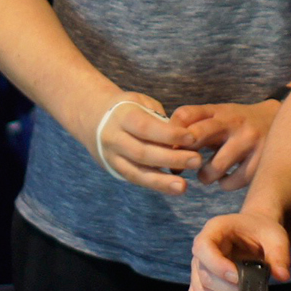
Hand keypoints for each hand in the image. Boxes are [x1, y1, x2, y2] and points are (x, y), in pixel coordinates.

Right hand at [84, 91, 202, 195]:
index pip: (146, 127)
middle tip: (197, 160)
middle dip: (171, 158)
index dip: (169, 134)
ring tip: (184, 186)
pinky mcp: (114, 169)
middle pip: (143, 152)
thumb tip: (182, 138)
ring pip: (137, 172)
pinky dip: (156, 185)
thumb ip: (159, 118)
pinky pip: (136, 179)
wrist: (93, 118)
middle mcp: (113, 138)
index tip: (192, 138)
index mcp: (121, 116)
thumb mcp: (141, 102)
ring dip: (162, 181)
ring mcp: (111, 156)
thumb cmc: (128, 108)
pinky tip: (174, 188)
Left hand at [171, 99, 280, 189]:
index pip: (185, 114)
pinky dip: (224, 184)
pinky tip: (226, 178)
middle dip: (183, 156)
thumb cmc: (236, 124)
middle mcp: (232, 121)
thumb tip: (162, 152)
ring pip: (214, 167)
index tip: (166, 149)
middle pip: (196, 135)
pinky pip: (232, 181)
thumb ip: (193, 127)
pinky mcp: (261, 160)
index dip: (170, 133)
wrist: (279, 121)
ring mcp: (248, 140)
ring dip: (204, 176)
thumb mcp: (218, 116)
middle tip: (181, 167)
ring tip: (206, 174)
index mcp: (217, 110)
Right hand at [188, 210, 290, 290]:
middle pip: (203, 276)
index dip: (217, 265)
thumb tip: (282, 276)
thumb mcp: (275, 236)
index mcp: (214, 230)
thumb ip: (279, 253)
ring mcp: (198, 269)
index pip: (203, 248)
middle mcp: (201, 250)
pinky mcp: (201, 285)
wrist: (256, 233)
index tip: (238, 277)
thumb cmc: (262, 231)